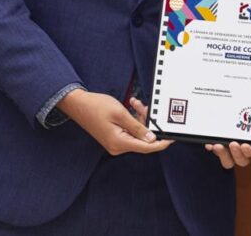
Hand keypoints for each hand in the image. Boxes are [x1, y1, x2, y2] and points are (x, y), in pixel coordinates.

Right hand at [57, 89, 171, 154]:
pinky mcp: (114, 137)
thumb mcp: (121, 114)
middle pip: (142, 138)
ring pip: (136, 132)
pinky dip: (132, 119)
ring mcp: (115, 142)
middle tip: (147, 108)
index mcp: (119, 143)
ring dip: (139, 118)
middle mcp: (117, 146)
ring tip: (136, 104)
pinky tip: (131, 107)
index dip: (161, 143)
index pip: (146, 147)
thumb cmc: (96, 107)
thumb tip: (151, 139)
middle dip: (147, 122)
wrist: (78, 104)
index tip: (172, 138)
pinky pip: (129, 130)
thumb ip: (138, 127)